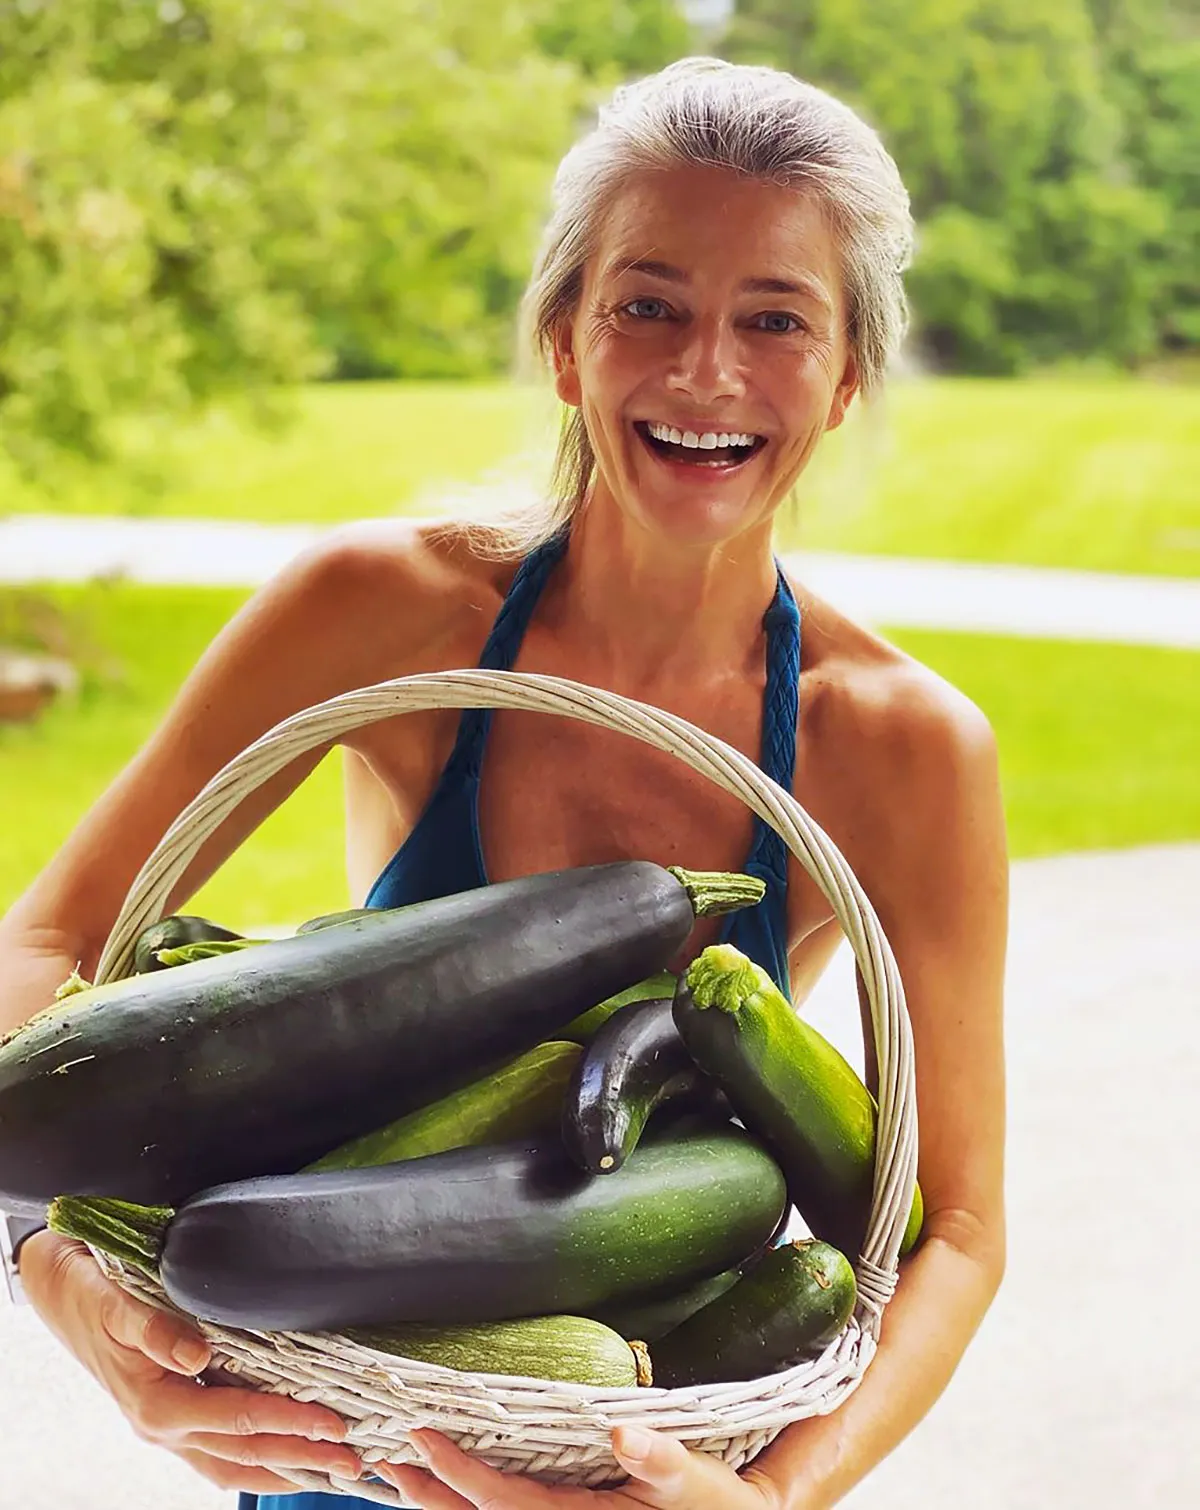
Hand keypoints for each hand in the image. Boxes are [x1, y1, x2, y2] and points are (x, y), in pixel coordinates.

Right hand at [20, 1232, 362, 1493]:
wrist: (64, 1296)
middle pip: (244, 1454)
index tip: (332, 1424)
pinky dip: (259, 1462)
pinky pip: (222, 1456)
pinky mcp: (176, 1421)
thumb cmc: (96, 1296)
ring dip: (286, 1469)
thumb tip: (196, 1352)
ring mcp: (170, 1432)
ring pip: (235, 1466)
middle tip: (354, 1460)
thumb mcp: (118, 1304)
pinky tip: (288, 1460)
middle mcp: (165, 1428)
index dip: (288, 1423)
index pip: (237, 1420)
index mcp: (156, 1404)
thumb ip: (156, 1328)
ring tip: (334, 1469)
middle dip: (301, 1459)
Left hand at [374, 1424, 784, 1508]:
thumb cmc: (717, 1506)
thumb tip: (620, 1429)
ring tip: (401, 1476)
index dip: (457, 1472)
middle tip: (384, 1460)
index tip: (418, 1437)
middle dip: (430, 1495)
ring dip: (443, 1504)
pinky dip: (473, 1505)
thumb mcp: (698, 1482)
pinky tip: (451, 1492)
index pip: (503, 1501)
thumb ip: (661, 1458)